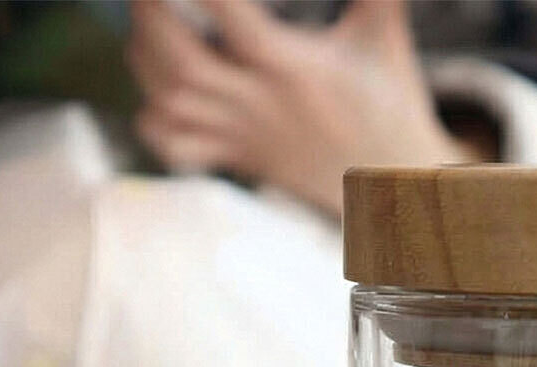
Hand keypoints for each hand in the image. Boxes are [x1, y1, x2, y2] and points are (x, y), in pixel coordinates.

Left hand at [128, 0, 484, 215]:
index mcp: (290, 67)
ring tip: (151, 28)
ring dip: (146, 60)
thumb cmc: (389, 105)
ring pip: (172, 102)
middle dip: (152, 17)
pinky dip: (154, 122)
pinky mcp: (239, 156)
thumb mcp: (383, 35)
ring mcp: (244, 134)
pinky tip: (159, 93)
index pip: (230, 16)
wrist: (389, 180)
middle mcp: (260, 104)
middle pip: (183, 64)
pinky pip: (178, 150)